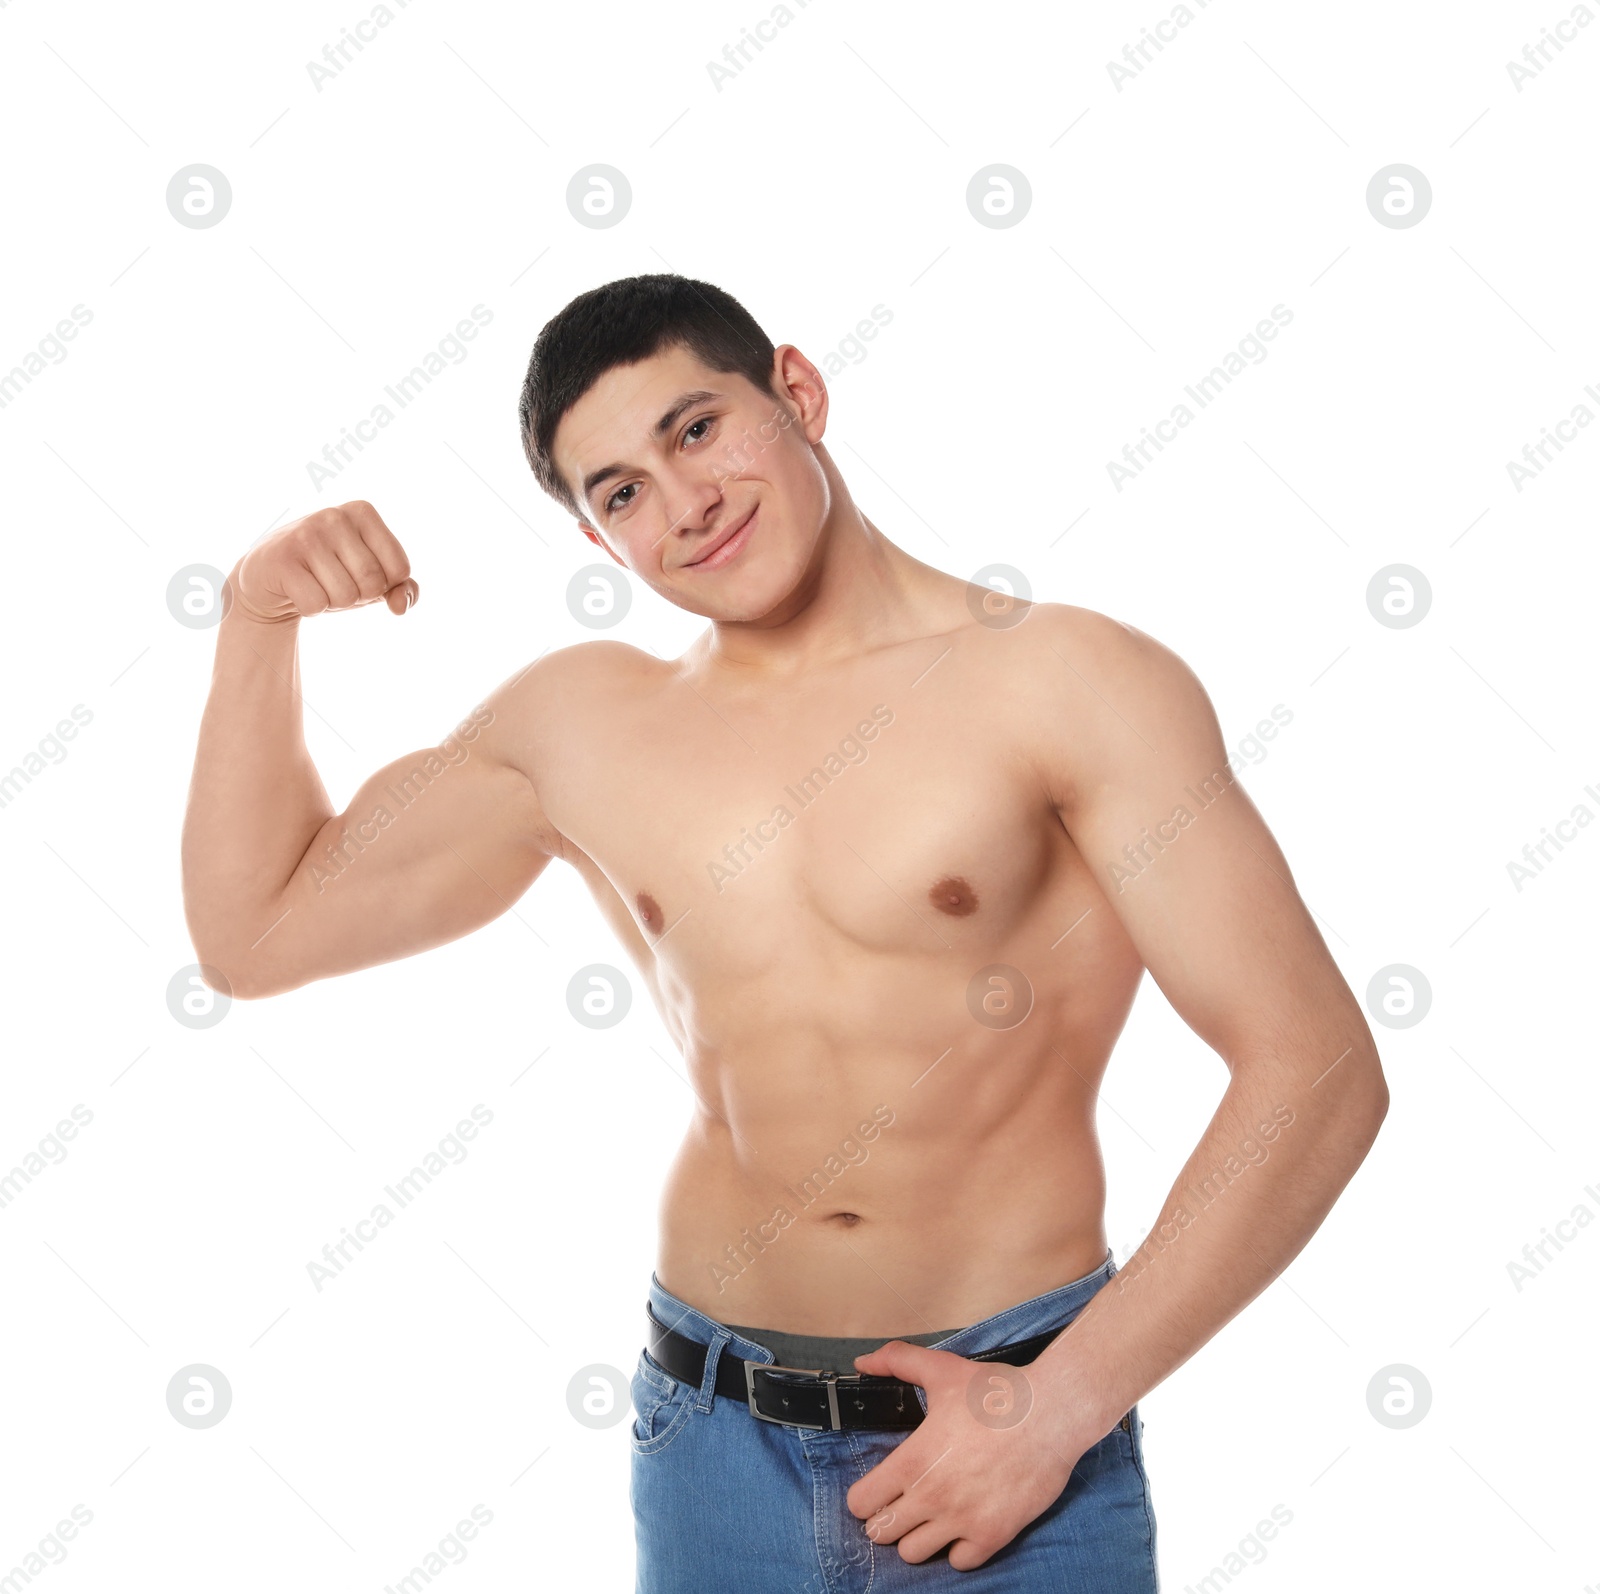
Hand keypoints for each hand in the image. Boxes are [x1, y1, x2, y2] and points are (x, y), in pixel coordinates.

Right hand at [228, 500, 417, 622]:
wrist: (269, 580)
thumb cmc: (329, 575)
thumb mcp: (372, 578)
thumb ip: (402, 588)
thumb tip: (400, 606)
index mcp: (362, 512)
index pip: (400, 569)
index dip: (384, 586)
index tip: (359, 575)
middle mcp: (334, 516)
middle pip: (373, 583)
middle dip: (358, 596)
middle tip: (334, 582)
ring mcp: (306, 534)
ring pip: (346, 597)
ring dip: (333, 602)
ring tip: (315, 584)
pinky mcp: (282, 559)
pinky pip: (317, 604)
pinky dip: (311, 608)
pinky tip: (296, 590)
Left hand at [844, 1340, 1096, 1570]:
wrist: (1051, 1413)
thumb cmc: (996, 1392)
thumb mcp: (941, 1368)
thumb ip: (896, 1361)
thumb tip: (863, 1362)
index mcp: (913, 1460)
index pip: (860, 1503)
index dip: (865, 1495)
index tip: (879, 1487)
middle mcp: (932, 1496)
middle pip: (881, 1533)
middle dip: (887, 1518)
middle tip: (904, 1501)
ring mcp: (963, 1520)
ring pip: (915, 1554)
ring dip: (918, 1536)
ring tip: (932, 1514)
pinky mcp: (993, 1535)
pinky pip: (960, 1562)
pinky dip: (958, 1548)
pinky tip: (964, 1523)